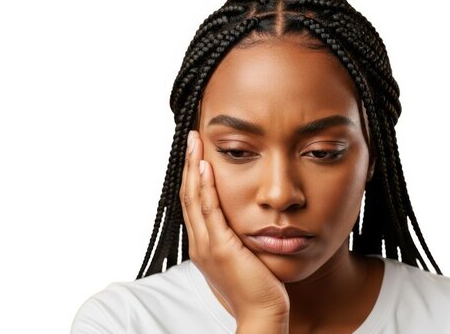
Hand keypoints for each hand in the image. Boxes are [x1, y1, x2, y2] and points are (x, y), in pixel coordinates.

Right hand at [180, 130, 288, 331]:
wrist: (262, 312)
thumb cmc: (259, 286)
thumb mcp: (244, 255)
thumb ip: (238, 236)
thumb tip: (246, 218)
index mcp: (203, 243)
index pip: (193, 201)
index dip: (192, 174)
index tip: (196, 149)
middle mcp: (199, 242)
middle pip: (187, 194)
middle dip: (188, 163)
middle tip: (190, 136)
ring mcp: (206, 245)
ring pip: (193, 198)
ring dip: (193, 167)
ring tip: (194, 141)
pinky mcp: (220, 248)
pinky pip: (209, 211)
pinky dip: (204, 187)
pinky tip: (205, 166)